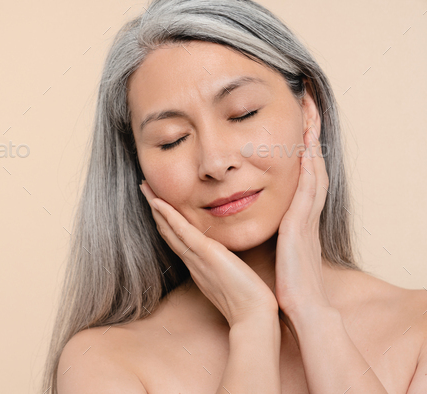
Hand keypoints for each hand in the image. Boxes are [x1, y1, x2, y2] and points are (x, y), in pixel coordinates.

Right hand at [140, 181, 277, 326]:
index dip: (165, 221)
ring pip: (169, 229)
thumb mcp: (234, 280)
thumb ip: (228, 268)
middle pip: (167, 232)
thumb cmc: (249, 302)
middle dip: (155, 210)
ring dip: (156, 207)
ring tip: (144, 188)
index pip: (177, 240)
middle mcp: (192, 262)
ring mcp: (197, 258)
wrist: (253, 316)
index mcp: (198, 267)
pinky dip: (169, 216)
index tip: (158, 205)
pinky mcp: (206, 254)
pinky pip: (183, 231)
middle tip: (144, 189)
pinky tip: (159, 202)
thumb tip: (230, 260)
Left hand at [274, 124, 332, 324]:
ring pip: (314, 172)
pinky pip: (307, 191)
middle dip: (312, 136)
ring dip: (312, 144)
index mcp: (301, 217)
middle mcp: (307, 213)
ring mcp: (306, 218)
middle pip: (314, 165)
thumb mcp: (284, 248)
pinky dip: (308, 169)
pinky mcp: (300, 227)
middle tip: (310, 108)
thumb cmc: (291, 280)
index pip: (305, 175)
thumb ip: (281, 231)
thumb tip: (273, 223)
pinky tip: (306, 150)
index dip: (305, 149)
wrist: (303, 306)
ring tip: (310, 116)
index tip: (302, 126)